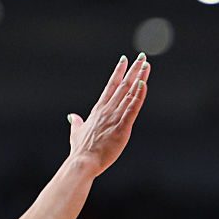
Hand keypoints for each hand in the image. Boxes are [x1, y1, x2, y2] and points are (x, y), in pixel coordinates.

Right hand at [69, 53, 150, 175]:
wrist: (83, 162)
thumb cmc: (81, 150)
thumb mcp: (76, 132)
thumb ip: (76, 122)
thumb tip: (71, 116)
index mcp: (98, 110)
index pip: (110, 86)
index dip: (118, 72)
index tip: (125, 59)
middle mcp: (107, 110)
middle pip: (123, 85)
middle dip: (133, 70)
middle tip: (142, 57)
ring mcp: (115, 117)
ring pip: (129, 93)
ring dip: (139, 78)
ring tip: (146, 66)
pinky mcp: (122, 127)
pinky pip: (132, 108)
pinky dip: (139, 96)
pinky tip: (144, 85)